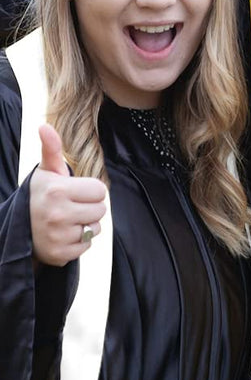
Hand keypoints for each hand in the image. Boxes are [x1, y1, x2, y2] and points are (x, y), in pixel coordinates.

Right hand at [29, 124, 106, 266]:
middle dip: (89, 208)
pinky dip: (78, 243)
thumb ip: (52, 149)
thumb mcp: (46, 171)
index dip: (89, 191)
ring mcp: (57, 235)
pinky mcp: (59, 254)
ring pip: (95, 229)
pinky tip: (62, 236)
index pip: (100, 190)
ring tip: (65, 221)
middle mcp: (57, 213)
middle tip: (69, 207)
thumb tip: (44, 125)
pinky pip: (86, 247)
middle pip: (101, 210)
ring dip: (84, 226)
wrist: (19, 229)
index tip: (72, 192)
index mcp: (57, 190)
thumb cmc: (40, 195)